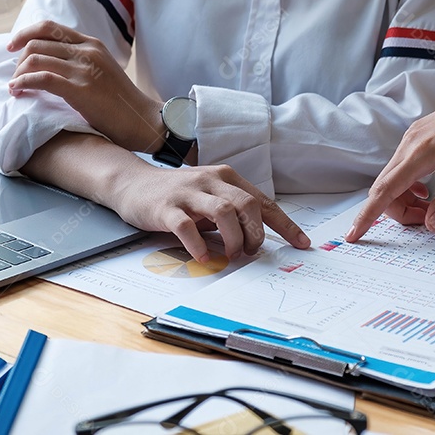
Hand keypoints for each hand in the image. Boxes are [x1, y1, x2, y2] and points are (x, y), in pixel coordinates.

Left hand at [7, 21, 164, 152]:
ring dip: (18, 73)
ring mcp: (83, 69)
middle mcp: (86, 51)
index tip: (12, 47)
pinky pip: (41, 79)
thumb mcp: (101, 70)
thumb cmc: (120, 102)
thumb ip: (80, 61)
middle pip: (37, 42)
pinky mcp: (80, 89)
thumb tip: (51, 63)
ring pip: (36, 59)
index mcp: (91, 43)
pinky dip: (23, 83)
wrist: (142, 120)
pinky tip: (18, 90)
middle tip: (15, 76)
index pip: (49, 27)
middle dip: (18, 59)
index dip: (25, 34)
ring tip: (15, 87)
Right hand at [109, 162, 310, 261]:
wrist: (132, 183)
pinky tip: (203, 256)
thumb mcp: (209, 197)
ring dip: (233, 239)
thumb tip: (257, 239)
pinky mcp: (166, 208)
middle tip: (250, 252)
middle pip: (247, 205)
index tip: (302, 244)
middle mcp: (210, 180)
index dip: (285, 224)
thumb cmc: (177, 195)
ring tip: (230, 254)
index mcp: (226, 178)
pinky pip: (187, 227)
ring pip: (223, 212)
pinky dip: (199, 245)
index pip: (263, 202)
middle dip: (255, 233)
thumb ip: (231, 212)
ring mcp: (188, 193)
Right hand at [345, 81, 434, 241]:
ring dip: (404, 199)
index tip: (353, 234)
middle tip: (427, 221)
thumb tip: (430, 226)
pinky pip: (400, 166)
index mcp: (422, 152)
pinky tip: (427, 189)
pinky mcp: (416, 135)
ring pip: (391, 178)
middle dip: (398, 211)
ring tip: (431, 206)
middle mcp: (410, 143)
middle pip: (384, 187)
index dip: (367, 215)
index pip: (385, 190)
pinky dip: (407, 185)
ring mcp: (410, 137)